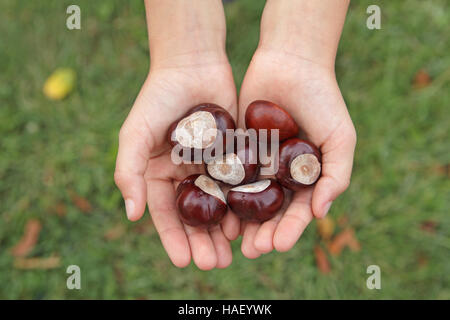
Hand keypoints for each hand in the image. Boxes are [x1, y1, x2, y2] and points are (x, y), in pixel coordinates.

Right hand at [114, 57, 240, 269]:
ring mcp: (210, 167)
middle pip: (194, 217)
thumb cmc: (159, 97)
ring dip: (223, 232)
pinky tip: (247, 225)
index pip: (165, 214)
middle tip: (213, 264)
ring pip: (218, 207)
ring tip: (231, 255)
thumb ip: (129, 171)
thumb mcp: (135, 133)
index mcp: (159, 174)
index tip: (183, 262)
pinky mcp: (233, 157)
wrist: (193, 65)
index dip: (173, 239)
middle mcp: (185, 175)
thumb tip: (132, 214)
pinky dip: (241, 206)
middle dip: (202, 242)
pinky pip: (238, 186)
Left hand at [237, 48, 356, 257]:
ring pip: (246, 197)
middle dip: (262, 232)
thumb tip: (322, 213)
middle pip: (270, 210)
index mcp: (306, 176)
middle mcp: (280, 173)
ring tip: (231, 239)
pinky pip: (228, 173)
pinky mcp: (236, 147)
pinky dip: (223, 191)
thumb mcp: (340, 137)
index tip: (277, 245)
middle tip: (251, 251)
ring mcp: (257, 161)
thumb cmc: (322, 99)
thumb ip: (337, 175)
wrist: (291, 62)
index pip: (298, 210)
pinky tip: (215, 207)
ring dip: (240, 220)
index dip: (289, 229)